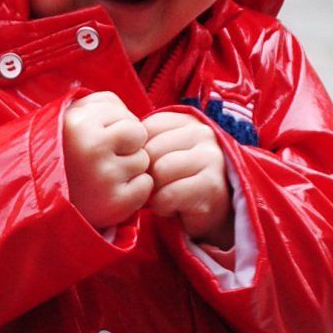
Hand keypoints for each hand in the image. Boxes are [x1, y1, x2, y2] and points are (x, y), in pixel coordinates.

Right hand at [64, 91, 152, 230]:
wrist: (41, 201)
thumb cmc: (63, 154)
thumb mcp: (72, 117)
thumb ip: (103, 103)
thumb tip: (132, 112)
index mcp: (79, 124)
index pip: (127, 116)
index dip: (116, 128)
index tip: (96, 141)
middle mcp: (92, 149)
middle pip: (139, 134)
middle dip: (128, 145)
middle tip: (104, 159)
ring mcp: (104, 178)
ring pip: (143, 160)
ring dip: (129, 168)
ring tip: (103, 176)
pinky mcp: (114, 203)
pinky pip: (146, 185)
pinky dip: (135, 190)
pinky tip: (111, 192)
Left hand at [144, 108, 233, 247]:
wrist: (213, 212)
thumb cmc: (180, 180)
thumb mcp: (164, 153)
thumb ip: (147, 141)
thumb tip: (118, 142)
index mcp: (187, 120)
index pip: (146, 129)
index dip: (140, 154)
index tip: (152, 168)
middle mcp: (203, 133)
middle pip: (151, 151)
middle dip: (146, 174)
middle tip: (157, 187)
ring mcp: (210, 158)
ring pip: (159, 171)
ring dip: (155, 191)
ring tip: (166, 196)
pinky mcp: (211, 185)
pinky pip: (168, 195)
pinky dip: (164, 206)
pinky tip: (174, 207)